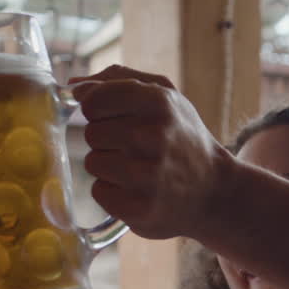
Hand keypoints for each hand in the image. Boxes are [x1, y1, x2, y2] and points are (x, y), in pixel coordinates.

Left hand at [70, 65, 231, 239]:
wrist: (215, 192)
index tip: (112, 117)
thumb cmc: (182, 138)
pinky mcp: (140, 208)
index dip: (96, 110)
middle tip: (134, 148)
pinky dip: (112, 192)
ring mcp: (148, 175)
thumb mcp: (165, 96)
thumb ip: (117, 80)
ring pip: (92, 163)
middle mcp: (154, 136)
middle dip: (106, 140)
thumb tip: (73, 86)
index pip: (93, 100)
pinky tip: (136, 190)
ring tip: (137, 169)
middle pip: (91, 133)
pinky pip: (99, 191)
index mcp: (159, 102)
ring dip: (108, 167)